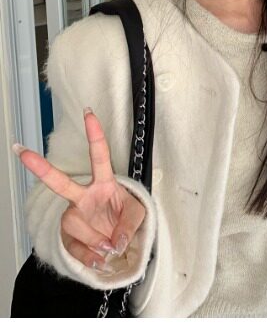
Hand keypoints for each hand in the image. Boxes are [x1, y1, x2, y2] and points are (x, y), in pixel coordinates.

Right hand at [12, 109, 145, 274]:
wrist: (120, 244)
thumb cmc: (127, 220)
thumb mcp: (139, 216)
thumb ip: (129, 226)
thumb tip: (114, 242)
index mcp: (105, 184)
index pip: (100, 157)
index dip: (95, 136)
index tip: (88, 113)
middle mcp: (84, 197)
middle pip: (60, 182)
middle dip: (40, 167)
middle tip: (19, 150)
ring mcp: (74, 216)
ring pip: (75, 225)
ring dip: (96, 239)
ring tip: (111, 247)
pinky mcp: (69, 237)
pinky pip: (75, 248)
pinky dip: (90, 257)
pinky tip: (100, 260)